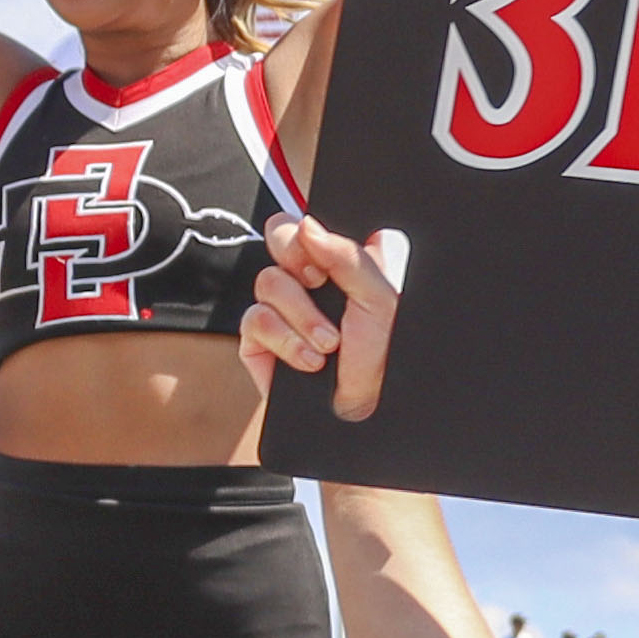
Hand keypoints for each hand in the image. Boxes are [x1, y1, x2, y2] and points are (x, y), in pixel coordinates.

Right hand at [244, 210, 407, 422]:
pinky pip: (255, 319)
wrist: (366, 412)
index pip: (308, 225)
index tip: (326, 260)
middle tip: (318, 281)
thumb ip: (347, 258)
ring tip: (330, 344)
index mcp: (339, 265)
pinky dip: (285, 340)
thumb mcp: (380, 302)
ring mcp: (281, 309)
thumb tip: (307, 225)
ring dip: (302, 314)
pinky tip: (311, 361)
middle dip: (295, 257)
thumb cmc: (383, 358)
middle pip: (278, 237)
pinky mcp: (259, 340)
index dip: (307, 231)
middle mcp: (307, 282)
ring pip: (268, 281)